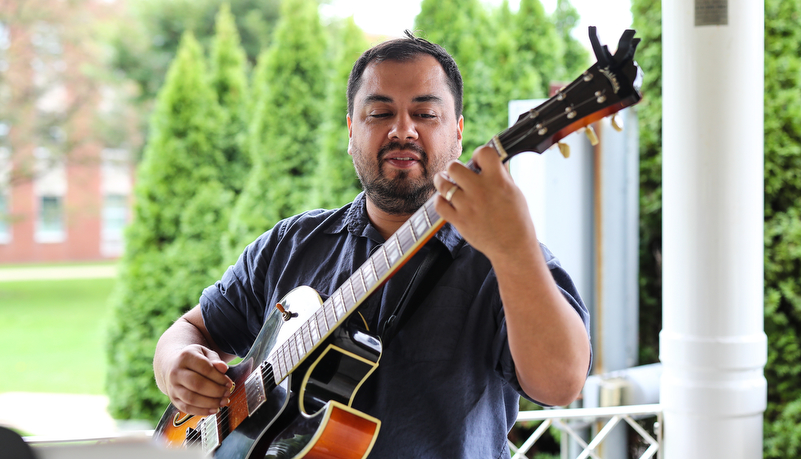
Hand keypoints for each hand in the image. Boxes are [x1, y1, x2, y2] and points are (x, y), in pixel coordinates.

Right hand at [161, 344, 232, 415]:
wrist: (173, 365)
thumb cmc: (194, 359)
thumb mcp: (205, 353)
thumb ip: (215, 360)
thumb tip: (224, 368)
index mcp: (185, 357)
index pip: (205, 368)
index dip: (219, 378)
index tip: (229, 383)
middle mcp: (176, 372)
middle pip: (197, 384)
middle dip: (215, 391)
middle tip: (226, 393)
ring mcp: (172, 387)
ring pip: (191, 398)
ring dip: (210, 403)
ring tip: (222, 402)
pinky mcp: (173, 398)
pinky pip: (186, 408)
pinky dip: (201, 411)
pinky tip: (213, 409)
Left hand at [433, 145, 536, 261]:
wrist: (513, 247)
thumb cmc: (517, 220)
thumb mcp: (515, 192)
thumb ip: (501, 175)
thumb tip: (491, 161)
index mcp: (498, 181)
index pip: (483, 152)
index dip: (478, 154)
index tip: (478, 162)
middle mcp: (480, 190)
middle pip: (454, 166)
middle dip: (454, 168)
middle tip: (457, 173)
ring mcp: (467, 206)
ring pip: (442, 183)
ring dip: (442, 181)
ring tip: (445, 182)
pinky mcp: (459, 220)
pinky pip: (439, 204)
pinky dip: (440, 200)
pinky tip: (446, 199)